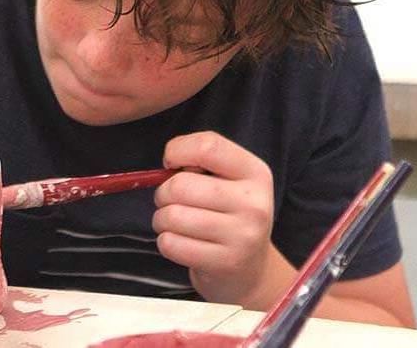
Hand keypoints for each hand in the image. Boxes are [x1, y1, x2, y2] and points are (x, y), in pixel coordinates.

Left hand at [152, 131, 273, 304]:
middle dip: (163, 193)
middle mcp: (254, 203)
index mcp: (255, 173)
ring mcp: (242, 235)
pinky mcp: (225, 263)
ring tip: (176, 224)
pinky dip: (166, 242)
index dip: (177, 150)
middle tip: (171, 202)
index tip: (171, 163)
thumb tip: (170, 162)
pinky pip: (170, 244)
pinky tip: (182, 243)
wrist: (250, 270)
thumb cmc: (228, 215)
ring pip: (171, 216)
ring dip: (161, 220)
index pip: (208, 146)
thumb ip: (202, 161)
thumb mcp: (229, 180)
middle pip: (180, 185)